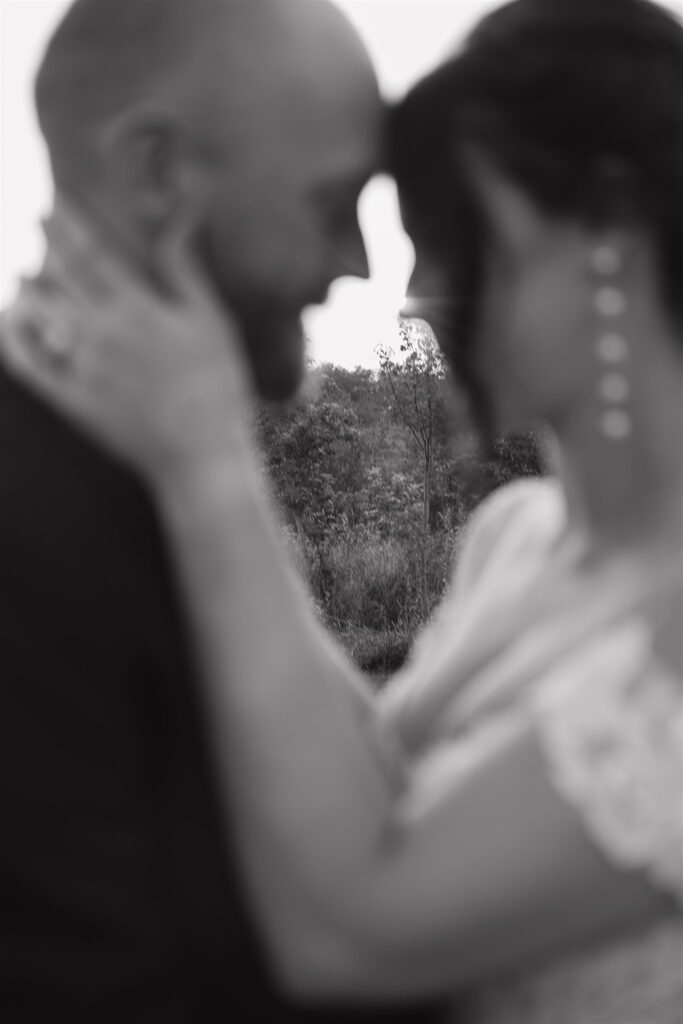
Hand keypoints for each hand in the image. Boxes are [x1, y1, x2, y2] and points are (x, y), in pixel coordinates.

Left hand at [1, 203, 252, 487]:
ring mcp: (80, 368)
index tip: (51, 203)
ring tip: (24, 276)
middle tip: (36, 225)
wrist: (201, 457)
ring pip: (37, 314)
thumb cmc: (217, 386)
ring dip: (26, 289)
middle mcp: (100, 333)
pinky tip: (13, 322)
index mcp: (135, 309)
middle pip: (57, 277)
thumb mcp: (211, 322)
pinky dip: (16, 338)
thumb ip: (184, 269)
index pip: (87, 251)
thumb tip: (179, 218)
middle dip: (44, 247)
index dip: (64, 223)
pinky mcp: (70, 400)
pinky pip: (28, 364)